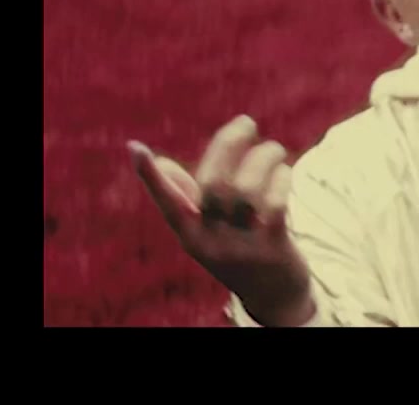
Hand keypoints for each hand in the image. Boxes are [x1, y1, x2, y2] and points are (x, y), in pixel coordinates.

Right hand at [130, 114, 314, 325]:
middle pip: (213, 184)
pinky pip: (273, 205)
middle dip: (228, 144)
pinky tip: (284, 171)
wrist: (274, 297)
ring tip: (274, 150)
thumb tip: (159, 162)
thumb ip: (188, 197)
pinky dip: (280, 179)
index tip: (135, 148)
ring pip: (246, 189)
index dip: (150, 176)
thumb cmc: (238, 250)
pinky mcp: (272, 248)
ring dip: (263, 157)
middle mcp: (211, 241)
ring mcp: (241, 246)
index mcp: (190, 234)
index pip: (167, 202)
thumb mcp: (208, 230)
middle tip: (246, 122)